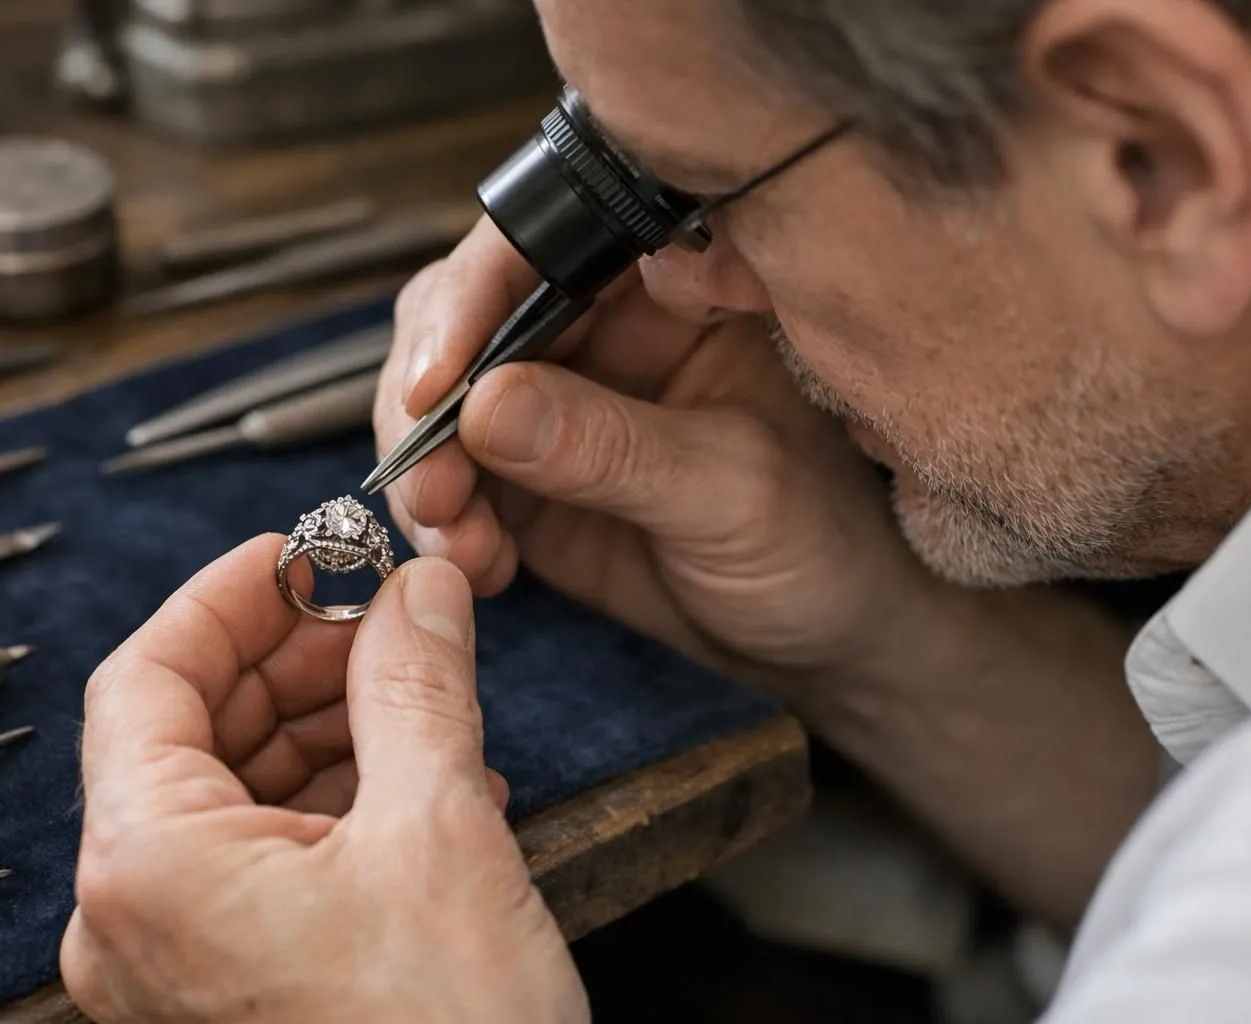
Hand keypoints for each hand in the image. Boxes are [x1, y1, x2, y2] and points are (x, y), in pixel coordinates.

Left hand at [60, 536, 587, 1023]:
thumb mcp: (442, 833)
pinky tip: (412, 768)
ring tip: (412, 680)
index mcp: (148, 866)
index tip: (301, 550)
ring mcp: (176, 963)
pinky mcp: (231, 988)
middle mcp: (133, 919)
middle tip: (376, 605)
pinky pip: (261, 858)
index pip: (147, 675)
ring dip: (321, 721)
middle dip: (291, 655)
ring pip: (231, 792)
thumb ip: (419, 687)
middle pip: (189, 729)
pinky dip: (330, 797)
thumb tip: (421, 591)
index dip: (229, 596)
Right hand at [373, 219, 941, 684]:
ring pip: (442, 399)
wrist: (826, 635)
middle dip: (427, 397)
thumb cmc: (823, 540)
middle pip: (467, 315)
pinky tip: (474, 564)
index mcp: (672, 286)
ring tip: (454, 539)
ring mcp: (557, 399)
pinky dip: (440, 522)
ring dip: (424, 469)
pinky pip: (450, 478)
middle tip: (430, 482)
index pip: (550, 246)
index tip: (437, 381)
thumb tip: (489, 406)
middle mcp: (603, 326)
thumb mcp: (733, 490)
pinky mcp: (527, 474)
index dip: (473, 298)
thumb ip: (613, 448)